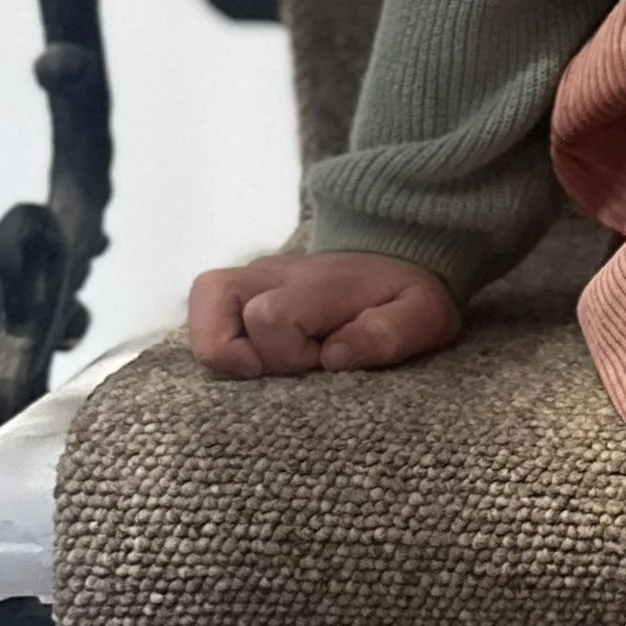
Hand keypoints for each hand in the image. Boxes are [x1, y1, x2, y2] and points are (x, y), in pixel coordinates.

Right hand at [187, 250, 463, 376]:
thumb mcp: (424, 317)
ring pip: (202, 298)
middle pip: (214, 294)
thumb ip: (388, 334)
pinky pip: (206, 309)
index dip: (288, 353)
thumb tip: (333, 356)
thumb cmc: (408, 298)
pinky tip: (252, 360)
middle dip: (240, 350)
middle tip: (282, 367)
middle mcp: (274, 273)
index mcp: (317, 282)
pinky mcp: (243, 290)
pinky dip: (218, 340)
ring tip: (257, 366)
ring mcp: (254, 278)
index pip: (270, 316)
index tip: (321, 365)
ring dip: (218, 344)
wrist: (401, 258)